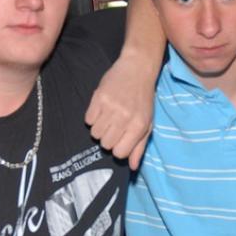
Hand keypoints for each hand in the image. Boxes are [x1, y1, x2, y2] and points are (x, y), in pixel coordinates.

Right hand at [85, 51, 154, 169]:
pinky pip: (88, 119)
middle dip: (108, 139)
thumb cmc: (144, 98)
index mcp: (138, 126)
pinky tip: (101, 109)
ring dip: (99, 129)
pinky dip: (92, 117)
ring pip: (94, 133)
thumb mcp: (147, 123)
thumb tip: (132, 167)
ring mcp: (110, 107)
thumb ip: (139, 146)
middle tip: (114, 127)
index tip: (120, 139)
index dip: (117, 148)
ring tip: (108, 117)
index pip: (119, 152)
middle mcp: (125, 117)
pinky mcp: (98, 97)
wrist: (137, 69)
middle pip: (105, 144)